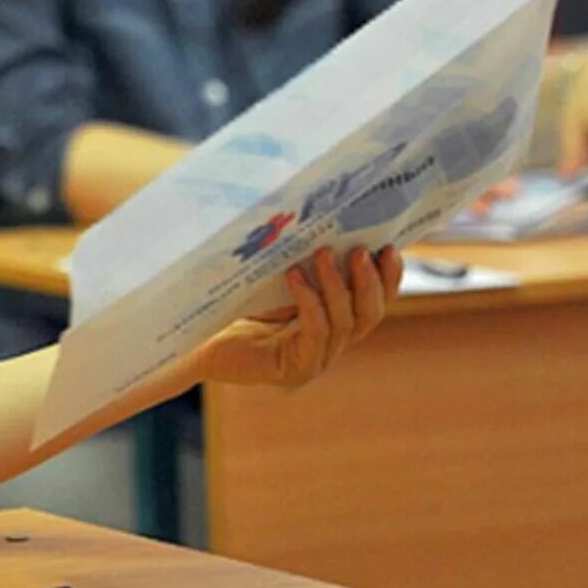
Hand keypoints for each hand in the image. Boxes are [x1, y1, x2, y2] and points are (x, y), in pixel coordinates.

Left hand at [191, 246, 402, 388]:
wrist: (197, 341)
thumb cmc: (232, 306)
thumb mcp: (274, 279)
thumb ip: (303, 262)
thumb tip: (322, 219)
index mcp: (332, 322)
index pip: (373, 303)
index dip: (388, 279)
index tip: (390, 248)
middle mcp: (331, 344)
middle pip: (369, 315)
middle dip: (369, 281)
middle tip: (358, 250)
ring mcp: (316, 360)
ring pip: (343, 322)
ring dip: (336, 285)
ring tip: (323, 254)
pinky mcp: (295, 369)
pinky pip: (315, 332)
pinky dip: (309, 302)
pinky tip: (295, 277)